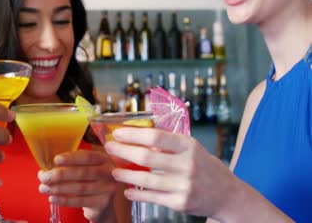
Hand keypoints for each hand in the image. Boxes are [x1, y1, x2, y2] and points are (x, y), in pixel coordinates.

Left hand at [38, 150, 116, 221]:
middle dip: (60, 175)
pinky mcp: (103, 203)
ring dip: (58, 188)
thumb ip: (70, 165)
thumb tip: (45, 169)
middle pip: (82, 173)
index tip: (55, 160)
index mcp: (103, 159)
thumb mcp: (85, 169)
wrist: (102, 204)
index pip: (87, 156)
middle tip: (43, 177)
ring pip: (80, 188)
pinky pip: (80, 201)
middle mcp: (108, 172)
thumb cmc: (89, 182)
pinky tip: (52, 198)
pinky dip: (64, 200)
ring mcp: (108, 188)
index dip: (71, 158)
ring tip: (43, 188)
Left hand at [104, 127, 238, 218]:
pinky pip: (152, 198)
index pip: (155, 137)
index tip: (117, 133)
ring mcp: (184, 185)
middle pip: (146, 158)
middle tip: (109, 148)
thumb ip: (168, 142)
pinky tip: (126, 190)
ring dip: (125, 174)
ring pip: (146, 180)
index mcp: (188, 146)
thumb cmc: (204, 166)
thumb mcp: (191, 148)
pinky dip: (136, 194)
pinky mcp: (180, 203)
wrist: (227, 194)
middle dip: (123, 152)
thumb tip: (138, 132)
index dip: (133, 134)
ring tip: (113, 172)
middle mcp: (187, 165)